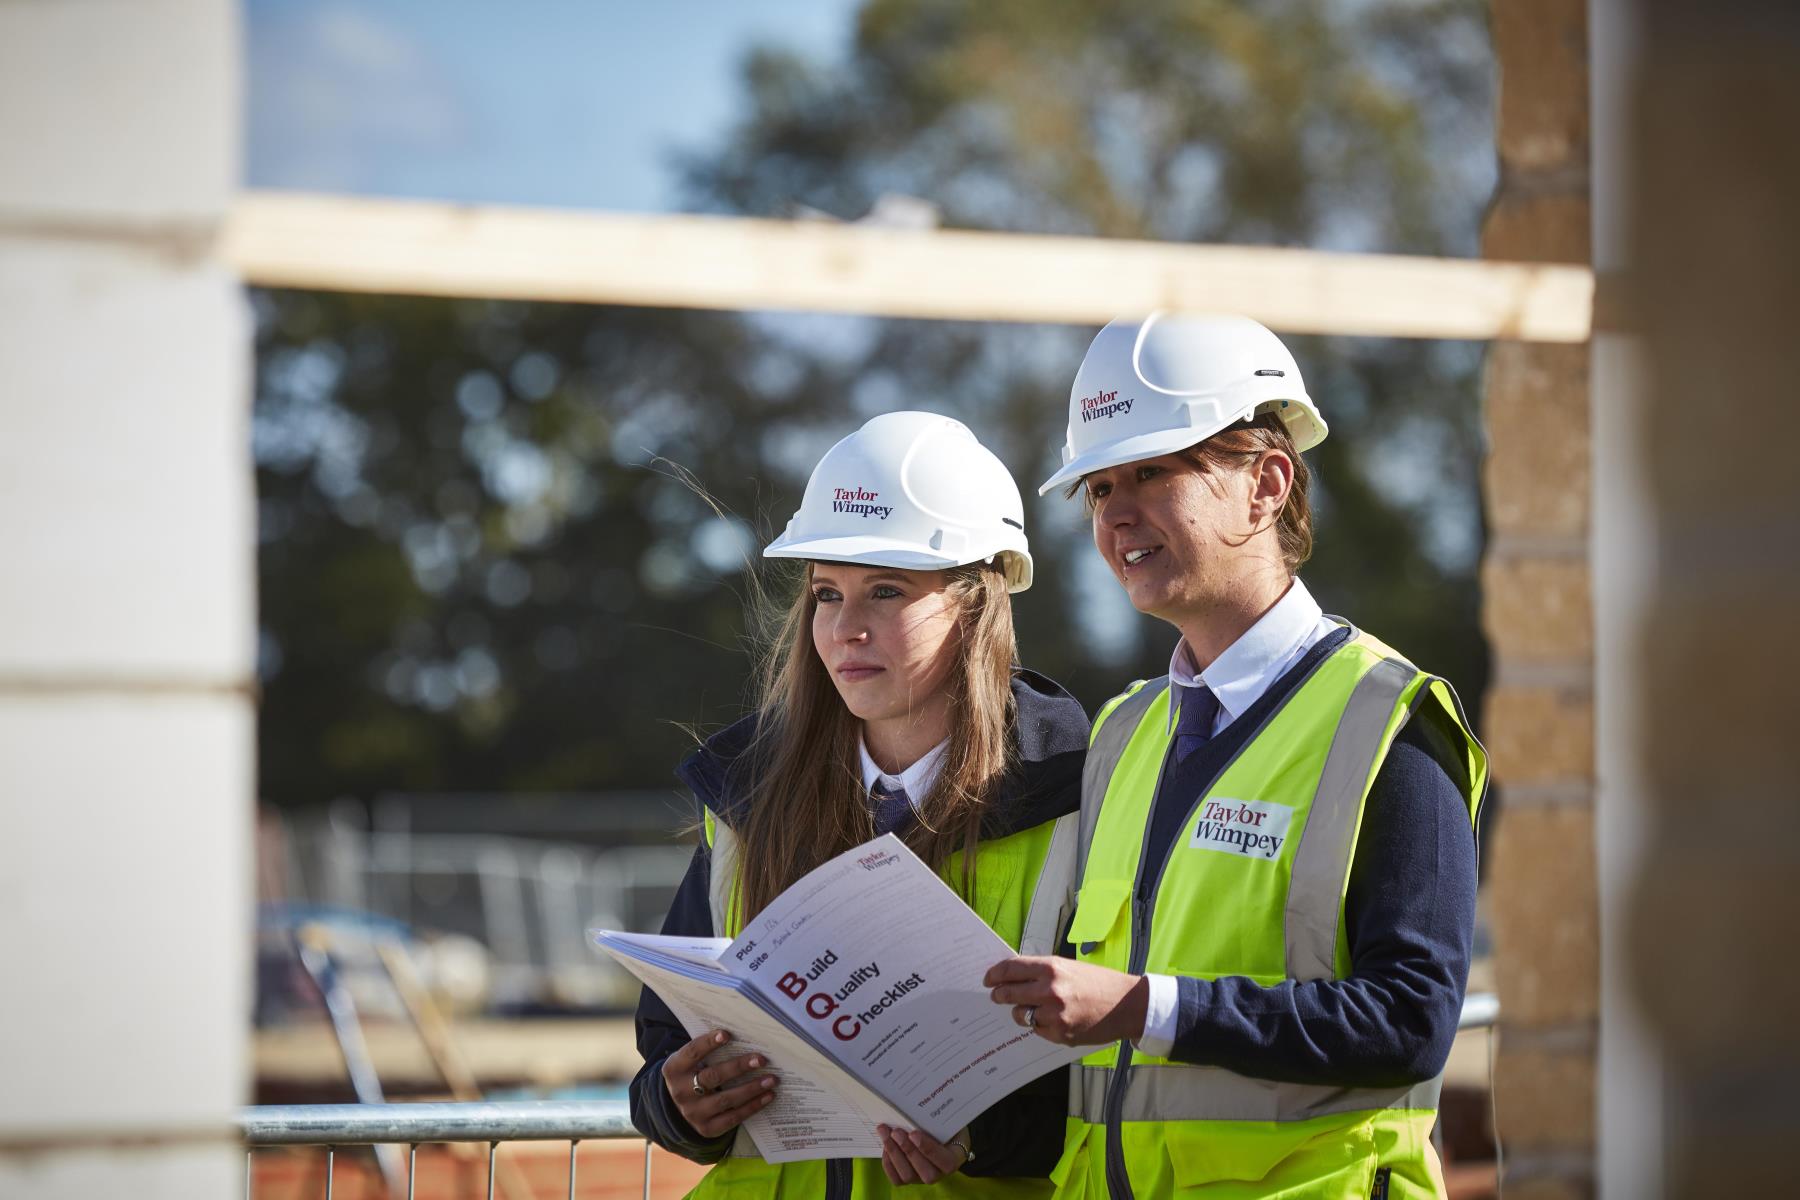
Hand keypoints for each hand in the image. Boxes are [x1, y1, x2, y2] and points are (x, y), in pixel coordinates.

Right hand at [659, 1029, 777, 1137]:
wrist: (680, 1107)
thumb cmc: (693, 1074)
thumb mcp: (691, 1062)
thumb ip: (708, 1051)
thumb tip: (743, 1035)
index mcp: (674, 1069)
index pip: (692, 1053)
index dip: (708, 1043)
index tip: (727, 1034)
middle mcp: (680, 1092)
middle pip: (712, 1077)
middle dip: (738, 1067)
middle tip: (761, 1059)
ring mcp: (693, 1113)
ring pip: (725, 1099)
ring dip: (751, 1088)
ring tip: (771, 1079)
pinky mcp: (706, 1129)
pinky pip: (732, 1118)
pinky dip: (752, 1106)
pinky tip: (768, 1096)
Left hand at [876, 1124, 965, 1184]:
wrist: (943, 1138)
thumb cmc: (946, 1128)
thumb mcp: (948, 1123)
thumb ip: (939, 1120)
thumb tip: (920, 1103)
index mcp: (953, 1160)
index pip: (945, 1161)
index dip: (928, 1149)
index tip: (914, 1133)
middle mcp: (938, 1174)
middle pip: (924, 1172)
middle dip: (907, 1149)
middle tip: (896, 1131)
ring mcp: (922, 1179)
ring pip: (907, 1175)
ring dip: (894, 1153)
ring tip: (885, 1133)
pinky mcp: (908, 1180)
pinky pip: (896, 1178)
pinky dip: (888, 1163)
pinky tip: (885, 1145)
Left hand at [983, 956, 1148, 1045]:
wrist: (1127, 1005)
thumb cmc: (1099, 982)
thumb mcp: (1069, 967)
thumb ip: (1042, 972)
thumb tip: (1014, 976)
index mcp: (1052, 968)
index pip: (1011, 969)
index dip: (995, 974)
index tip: (988, 979)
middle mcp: (1050, 990)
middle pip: (1009, 993)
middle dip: (999, 995)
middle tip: (996, 995)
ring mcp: (1055, 1014)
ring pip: (1020, 1015)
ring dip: (1021, 1012)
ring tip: (1031, 1009)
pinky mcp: (1060, 1034)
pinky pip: (1038, 1030)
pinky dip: (1040, 1025)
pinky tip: (1053, 1020)